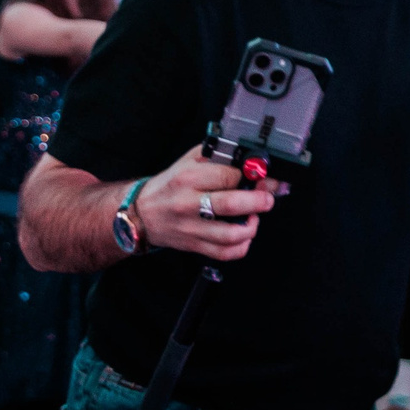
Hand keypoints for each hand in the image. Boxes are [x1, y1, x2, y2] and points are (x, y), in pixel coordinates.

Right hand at [133, 145, 277, 262]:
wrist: (141, 214)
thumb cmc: (169, 185)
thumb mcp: (188, 161)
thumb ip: (216, 156)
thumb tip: (247, 157)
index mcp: (188, 178)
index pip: (228, 176)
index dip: (252, 176)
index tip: (264, 176)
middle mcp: (189, 204)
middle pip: (232, 205)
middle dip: (259, 201)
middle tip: (268, 197)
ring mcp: (191, 228)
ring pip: (230, 234)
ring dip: (252, 226)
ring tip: (255, 216)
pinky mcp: (194, 245)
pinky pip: (224, 253)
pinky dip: (242, 246)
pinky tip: (244, 235)